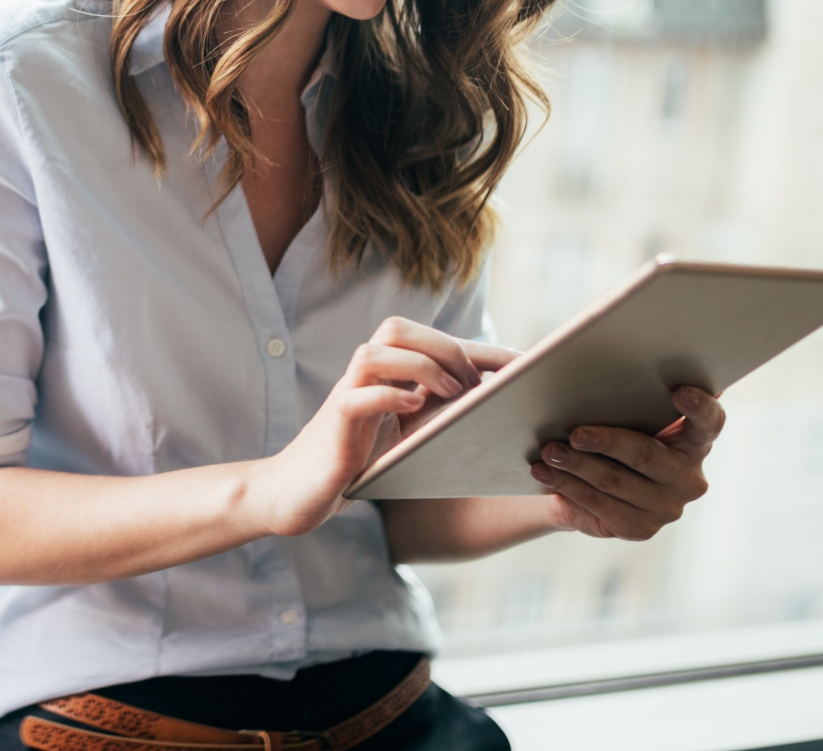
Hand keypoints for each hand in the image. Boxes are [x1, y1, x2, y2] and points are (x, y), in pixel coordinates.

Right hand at [245, 317, 516, 536]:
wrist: (296, 494)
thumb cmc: (356, 465)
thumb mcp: (406, 438)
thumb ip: (437, 416)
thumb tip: (497, 409)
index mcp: (385, 377)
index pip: (433, 342)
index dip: (482, 349)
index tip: (525, 365)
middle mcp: (364, 379)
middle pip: (397, 329)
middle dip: (445, 348)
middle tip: (474, 386)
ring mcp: (346, 399)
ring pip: (374, 353)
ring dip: (419, 366)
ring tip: (450, 393)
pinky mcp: (333, 427)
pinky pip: (357, 397)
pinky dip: (389, 396)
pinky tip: (414, 409)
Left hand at [531, 386, 723, 540]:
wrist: (590, 485)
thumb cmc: (612, 433)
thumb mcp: (625, 414)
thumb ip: (630, 394)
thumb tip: (591, 355)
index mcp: (695, 440)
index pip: (709, 422)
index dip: (699, 407)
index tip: (680, 391)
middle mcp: (689, 477)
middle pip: (646, 454)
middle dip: (607, 441)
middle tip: (575, 432)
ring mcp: (668, 507)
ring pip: (614, 480)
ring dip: (576, 465)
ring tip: (548, 451)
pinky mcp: (640, 528)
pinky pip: (598, 505)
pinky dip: (567, 485)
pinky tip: (544, 473)